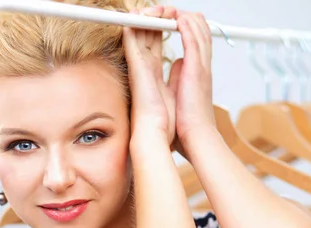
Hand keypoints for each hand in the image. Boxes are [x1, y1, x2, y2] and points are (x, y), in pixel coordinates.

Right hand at [123, 5, 177, 145]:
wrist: (159, 132)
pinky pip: (130, 37)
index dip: (162, 23)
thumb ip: (176, 73)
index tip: (172, 15)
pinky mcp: (135, 65)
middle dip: (156, 15)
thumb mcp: (176, 88)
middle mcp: (144, 64)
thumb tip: (180, 62)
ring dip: (147, 15)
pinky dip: (135, 24)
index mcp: (153, 69)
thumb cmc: (166, 119)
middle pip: (146, 30)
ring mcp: (138, 64)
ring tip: (160, 7)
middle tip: (165, 7)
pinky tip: (143, 14)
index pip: (155, 39)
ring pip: (137, 30)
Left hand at [169, 12, 215, 149]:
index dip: (185, 26)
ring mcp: (202, 66)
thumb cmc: (188, 123)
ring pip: (198, 30)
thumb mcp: (183, 92)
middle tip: (170, 11)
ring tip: (171, 10)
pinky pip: (193, 40)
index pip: (196, 39)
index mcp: (198, 71)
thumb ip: (180, 76)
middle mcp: (202, 65)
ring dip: (184, 16)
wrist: (196, 137)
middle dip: (184, 16)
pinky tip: (176, 18)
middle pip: (199, 29)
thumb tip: (177, 64)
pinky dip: (185, 26)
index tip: (172, 20)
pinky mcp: (197, 69)